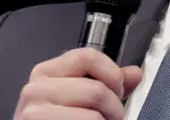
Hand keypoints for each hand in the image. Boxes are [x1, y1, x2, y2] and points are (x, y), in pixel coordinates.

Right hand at [14, 47, 142, 119]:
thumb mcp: (78, 98)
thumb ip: (106, 84)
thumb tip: (134, 74)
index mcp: (46, 73)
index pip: (88, 56)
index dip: (112, 74)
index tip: (118, 90)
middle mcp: (35, 89)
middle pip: (96, 90)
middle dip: (114, 109)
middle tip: (112, 119)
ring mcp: (34, 113)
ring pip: (94, 116)